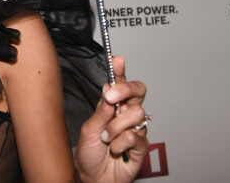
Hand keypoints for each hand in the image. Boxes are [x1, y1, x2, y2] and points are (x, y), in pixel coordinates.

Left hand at [74, 56, 148, 182]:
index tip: (117, 59)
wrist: (92, 178)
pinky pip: (136, 136)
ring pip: (136, 114)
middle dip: (125, 91)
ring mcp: (135, 128)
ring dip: (117, 126)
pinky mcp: (141, 145)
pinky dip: (121, 143)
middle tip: (111, 99)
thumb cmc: (88, 154)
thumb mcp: (89, 129)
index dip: (120, 70)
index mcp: (111, 106)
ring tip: (106, 138)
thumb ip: (101, 110)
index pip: (119, 84)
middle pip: (138, 91)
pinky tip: (115, 150)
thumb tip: (108, 90)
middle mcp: (125, 114)